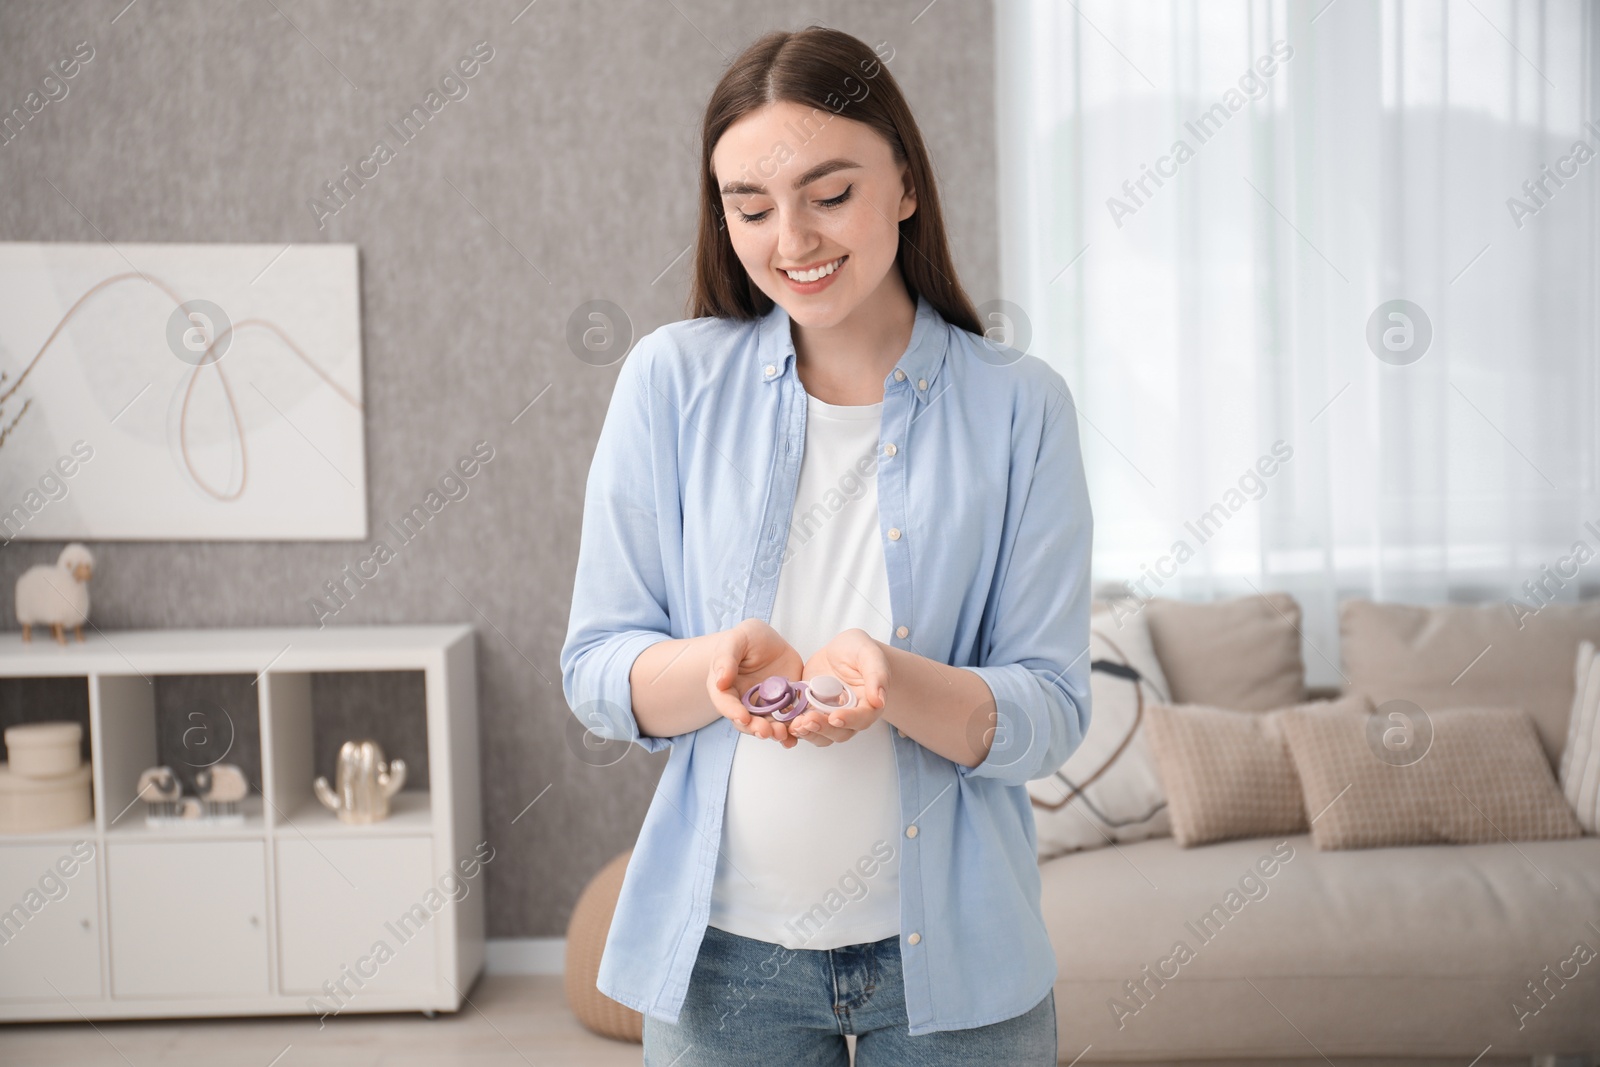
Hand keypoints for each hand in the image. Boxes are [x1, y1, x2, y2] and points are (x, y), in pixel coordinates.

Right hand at [706, 619, 805, 746]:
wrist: (769, 642)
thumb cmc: (747, 638)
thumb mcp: (736, 640)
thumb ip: (726, 658)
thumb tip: (720, 681)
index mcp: (725, 689)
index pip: (726, 704)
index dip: (733, 712)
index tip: (743, 717)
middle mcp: (743, 703)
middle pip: (746, 722)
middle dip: (755, 728)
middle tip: (766, 731)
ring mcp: (764, 707)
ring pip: (767, 725)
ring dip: (774, 733)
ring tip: (783, 735)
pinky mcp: (783, 706)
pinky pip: (787, 721)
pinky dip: (792, 730)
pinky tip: (797, 735)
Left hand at [789, 629, 889, 745]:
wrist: (839, 652)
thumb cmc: (858, 650)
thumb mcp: (869, 654)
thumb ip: (876, 674)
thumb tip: (879, 701)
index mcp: (868, 704)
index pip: (862, 718)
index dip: (849, 720)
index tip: (835, 717)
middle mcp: (850, 716)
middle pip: (840, 732)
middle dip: (823, 729)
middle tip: (808, 720)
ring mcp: (829, 716)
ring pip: (821, 735)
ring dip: (808, 733)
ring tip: (796, 725)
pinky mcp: (811, 712)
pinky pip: (804, 726)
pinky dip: (795, 728)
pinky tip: (785, 723)